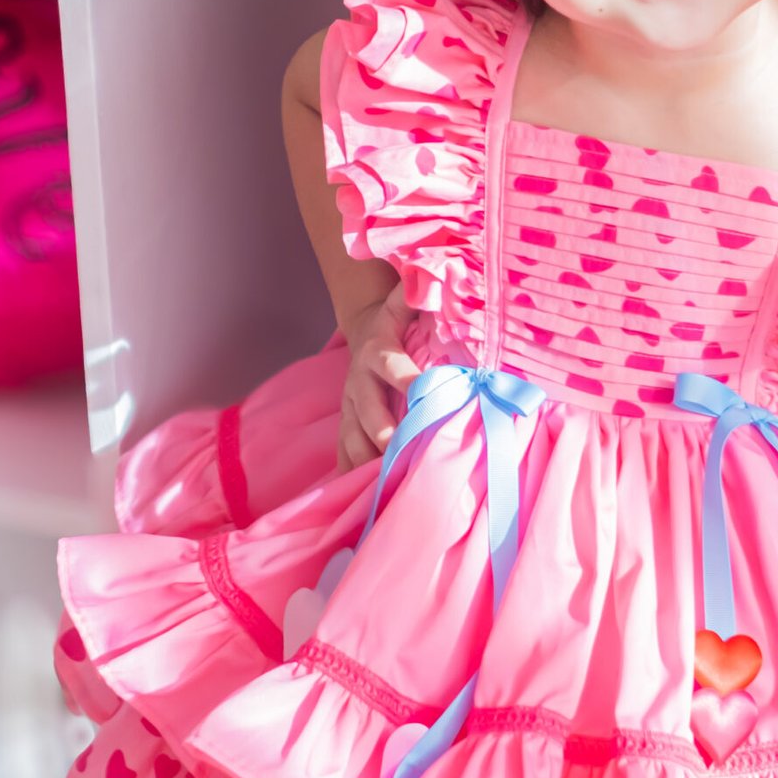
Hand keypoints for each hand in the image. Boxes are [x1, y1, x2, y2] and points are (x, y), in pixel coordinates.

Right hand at [337, 284, 418, 472]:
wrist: (366, 336)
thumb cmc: (398, 324)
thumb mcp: (404, 304)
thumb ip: (417, 293)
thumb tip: (432, 277)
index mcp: (378, 352)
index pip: (392, 365)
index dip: (408, 378)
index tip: (425, 391)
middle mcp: (359, 383)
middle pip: (367, 412)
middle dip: (381, 433)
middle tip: (400, 452)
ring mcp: (350, 409)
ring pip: (353, 441)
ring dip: (368, 464)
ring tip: (387, 486)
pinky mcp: (347, 428)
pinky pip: (345, 457)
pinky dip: (354, 478)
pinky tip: (366, 500)